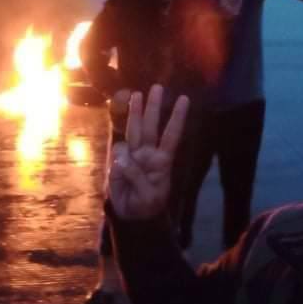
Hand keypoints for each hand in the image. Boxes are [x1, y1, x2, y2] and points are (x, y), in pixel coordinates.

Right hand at [108, 85, 189, 219]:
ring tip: (137, 94)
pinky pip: (118, 152)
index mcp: (162, 161)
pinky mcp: (118, 162)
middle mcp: (148, 154)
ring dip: (136, 112)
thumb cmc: (146, 205)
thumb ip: (136, 177)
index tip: (184, 99)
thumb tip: (122, 160)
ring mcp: (133, 156)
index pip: (171, 135)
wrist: (131, 216)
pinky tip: (118, 168)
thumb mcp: (147, 197)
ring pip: (134, 130)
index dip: (177, 118)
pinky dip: (118, 157)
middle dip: (153, 107)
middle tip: (157, 87)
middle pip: (151, 126)